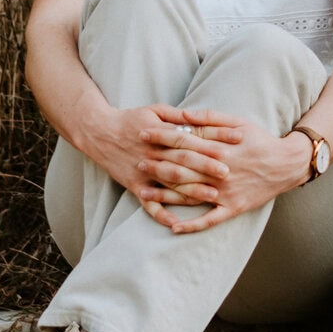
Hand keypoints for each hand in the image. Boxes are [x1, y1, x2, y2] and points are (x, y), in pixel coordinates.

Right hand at [85, 105, 242, 227]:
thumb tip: (199, 116)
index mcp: (160, 133)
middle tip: (228, 172)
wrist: (99, 133)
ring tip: (212, 196)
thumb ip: (176, 115)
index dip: (213, 137)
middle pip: (183, 161)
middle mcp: (153, 153)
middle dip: (206, 166)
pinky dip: (160, 213)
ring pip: (170, 184)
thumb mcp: (154, 109)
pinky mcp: (134, 185)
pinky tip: (175, 222)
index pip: (190, 136)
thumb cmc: (131, 119)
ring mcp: (143, 171)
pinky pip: (148, 203)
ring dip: (191, 191)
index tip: (234, 140)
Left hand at [141, 107, 312, 234]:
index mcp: (219, 149)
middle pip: (182, 169)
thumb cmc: (261, 140)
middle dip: (157, 165)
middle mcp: (220, 173)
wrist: (286, 165)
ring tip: (143, 193)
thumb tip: (183, 114)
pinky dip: (191, 225)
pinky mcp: (233, 208)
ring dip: (165, 195)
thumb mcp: (238, 122)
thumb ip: (210, 119)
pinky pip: (209, 220)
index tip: (143, 134)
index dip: (162, 138)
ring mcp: (225, 193)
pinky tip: (173, 227)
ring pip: (190, 196)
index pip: (184, 143)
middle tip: (136, 162)